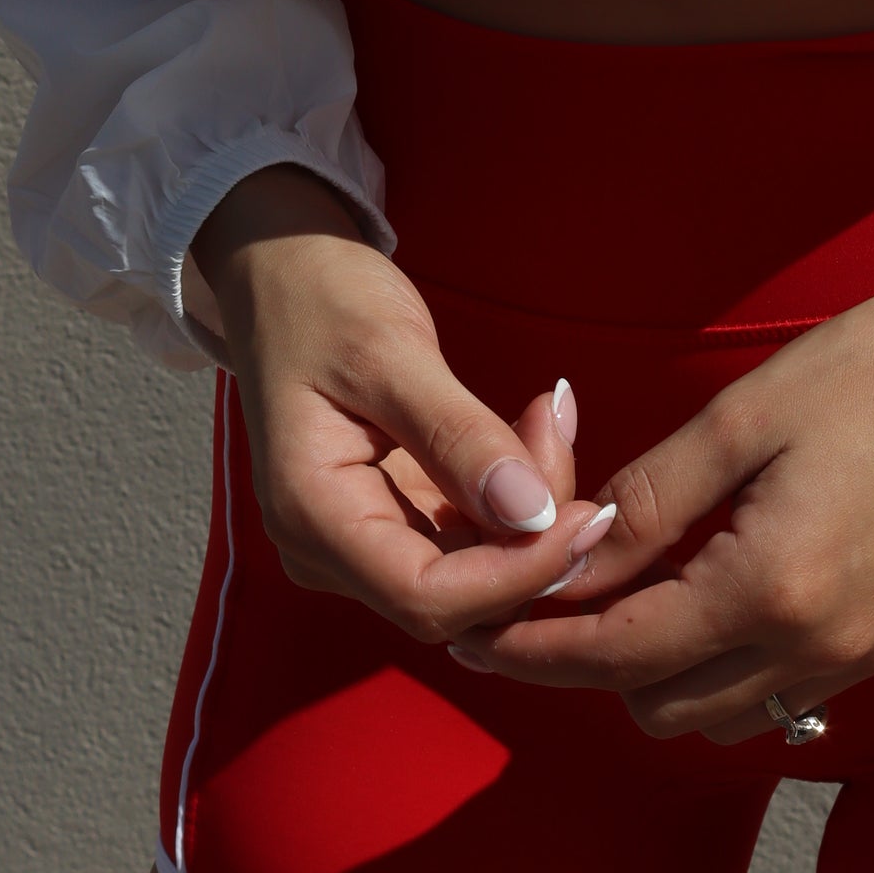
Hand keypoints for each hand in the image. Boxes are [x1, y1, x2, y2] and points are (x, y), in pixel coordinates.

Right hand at [192, 167, 614, 639]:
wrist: (285, 275)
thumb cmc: (323, 301)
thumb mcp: (391, 353)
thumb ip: (458, 436)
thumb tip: (534, 515)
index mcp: (311, 518)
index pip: (425, 597)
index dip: (515, 576)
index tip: (588, 518)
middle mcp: (332, 551)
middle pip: (459, 594)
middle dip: (532, 534)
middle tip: (561, 430)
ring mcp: (365, 540)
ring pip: (476, 570)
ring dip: (533, 508)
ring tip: (547, 414)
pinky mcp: (398, 518)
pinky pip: (473, 535)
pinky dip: (517, 492)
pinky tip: (532, 425)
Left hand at [449, 216, 873, 741]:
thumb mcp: (746, 415)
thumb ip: (651, 499)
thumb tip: (569, 551)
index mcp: (775, 588)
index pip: (620, 653)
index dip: (535, 647)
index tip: (473, 632)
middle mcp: (824, 646)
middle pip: (663, 707)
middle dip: (594, 663)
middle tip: (552, 593)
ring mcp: (871, 654)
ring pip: (726, 714)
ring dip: (664, 673)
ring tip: (631, 590)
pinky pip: (787, 690)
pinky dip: (732, 665)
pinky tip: (715, 591)